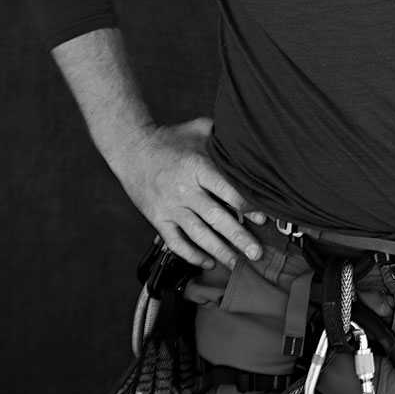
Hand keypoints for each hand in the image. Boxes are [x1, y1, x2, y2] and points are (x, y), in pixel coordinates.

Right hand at [114, 117, 265, 269]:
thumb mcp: (198, 129)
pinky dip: (191, 254)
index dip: (245, 205)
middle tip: (256, 253)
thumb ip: (222, 135)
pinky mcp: (158, 218)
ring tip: (237, 264)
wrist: (132, 150)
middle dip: (238, 237)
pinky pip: (175, 242)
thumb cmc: (170, 139)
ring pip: (198, 234)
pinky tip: (207, 262)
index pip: (225, 189)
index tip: (262, 219)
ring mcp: (170, 207)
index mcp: (197, 166)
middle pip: (215, 217)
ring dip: (219, 251)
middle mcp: (184, 190)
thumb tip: (248, 136)